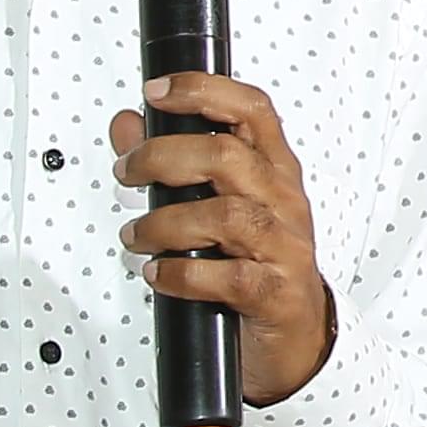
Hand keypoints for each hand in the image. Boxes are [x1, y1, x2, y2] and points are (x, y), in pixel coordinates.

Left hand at [113, 71, 335, 407]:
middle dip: (164, 158)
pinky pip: (227, 277)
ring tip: (138, 235)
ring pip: (227, 216)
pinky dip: (181, 274)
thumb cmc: (259, 262)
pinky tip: (159, 273)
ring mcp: (283, 246)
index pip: (251, 110)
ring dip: (166, 223)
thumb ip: (171, 160)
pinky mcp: (274, 293)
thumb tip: (128, 125)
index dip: (202, 91)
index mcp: (273, 170)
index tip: (157, 92)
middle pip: (228, 156)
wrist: (298, 335)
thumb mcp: (218, 203)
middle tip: (129, 172)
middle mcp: (282, 201)